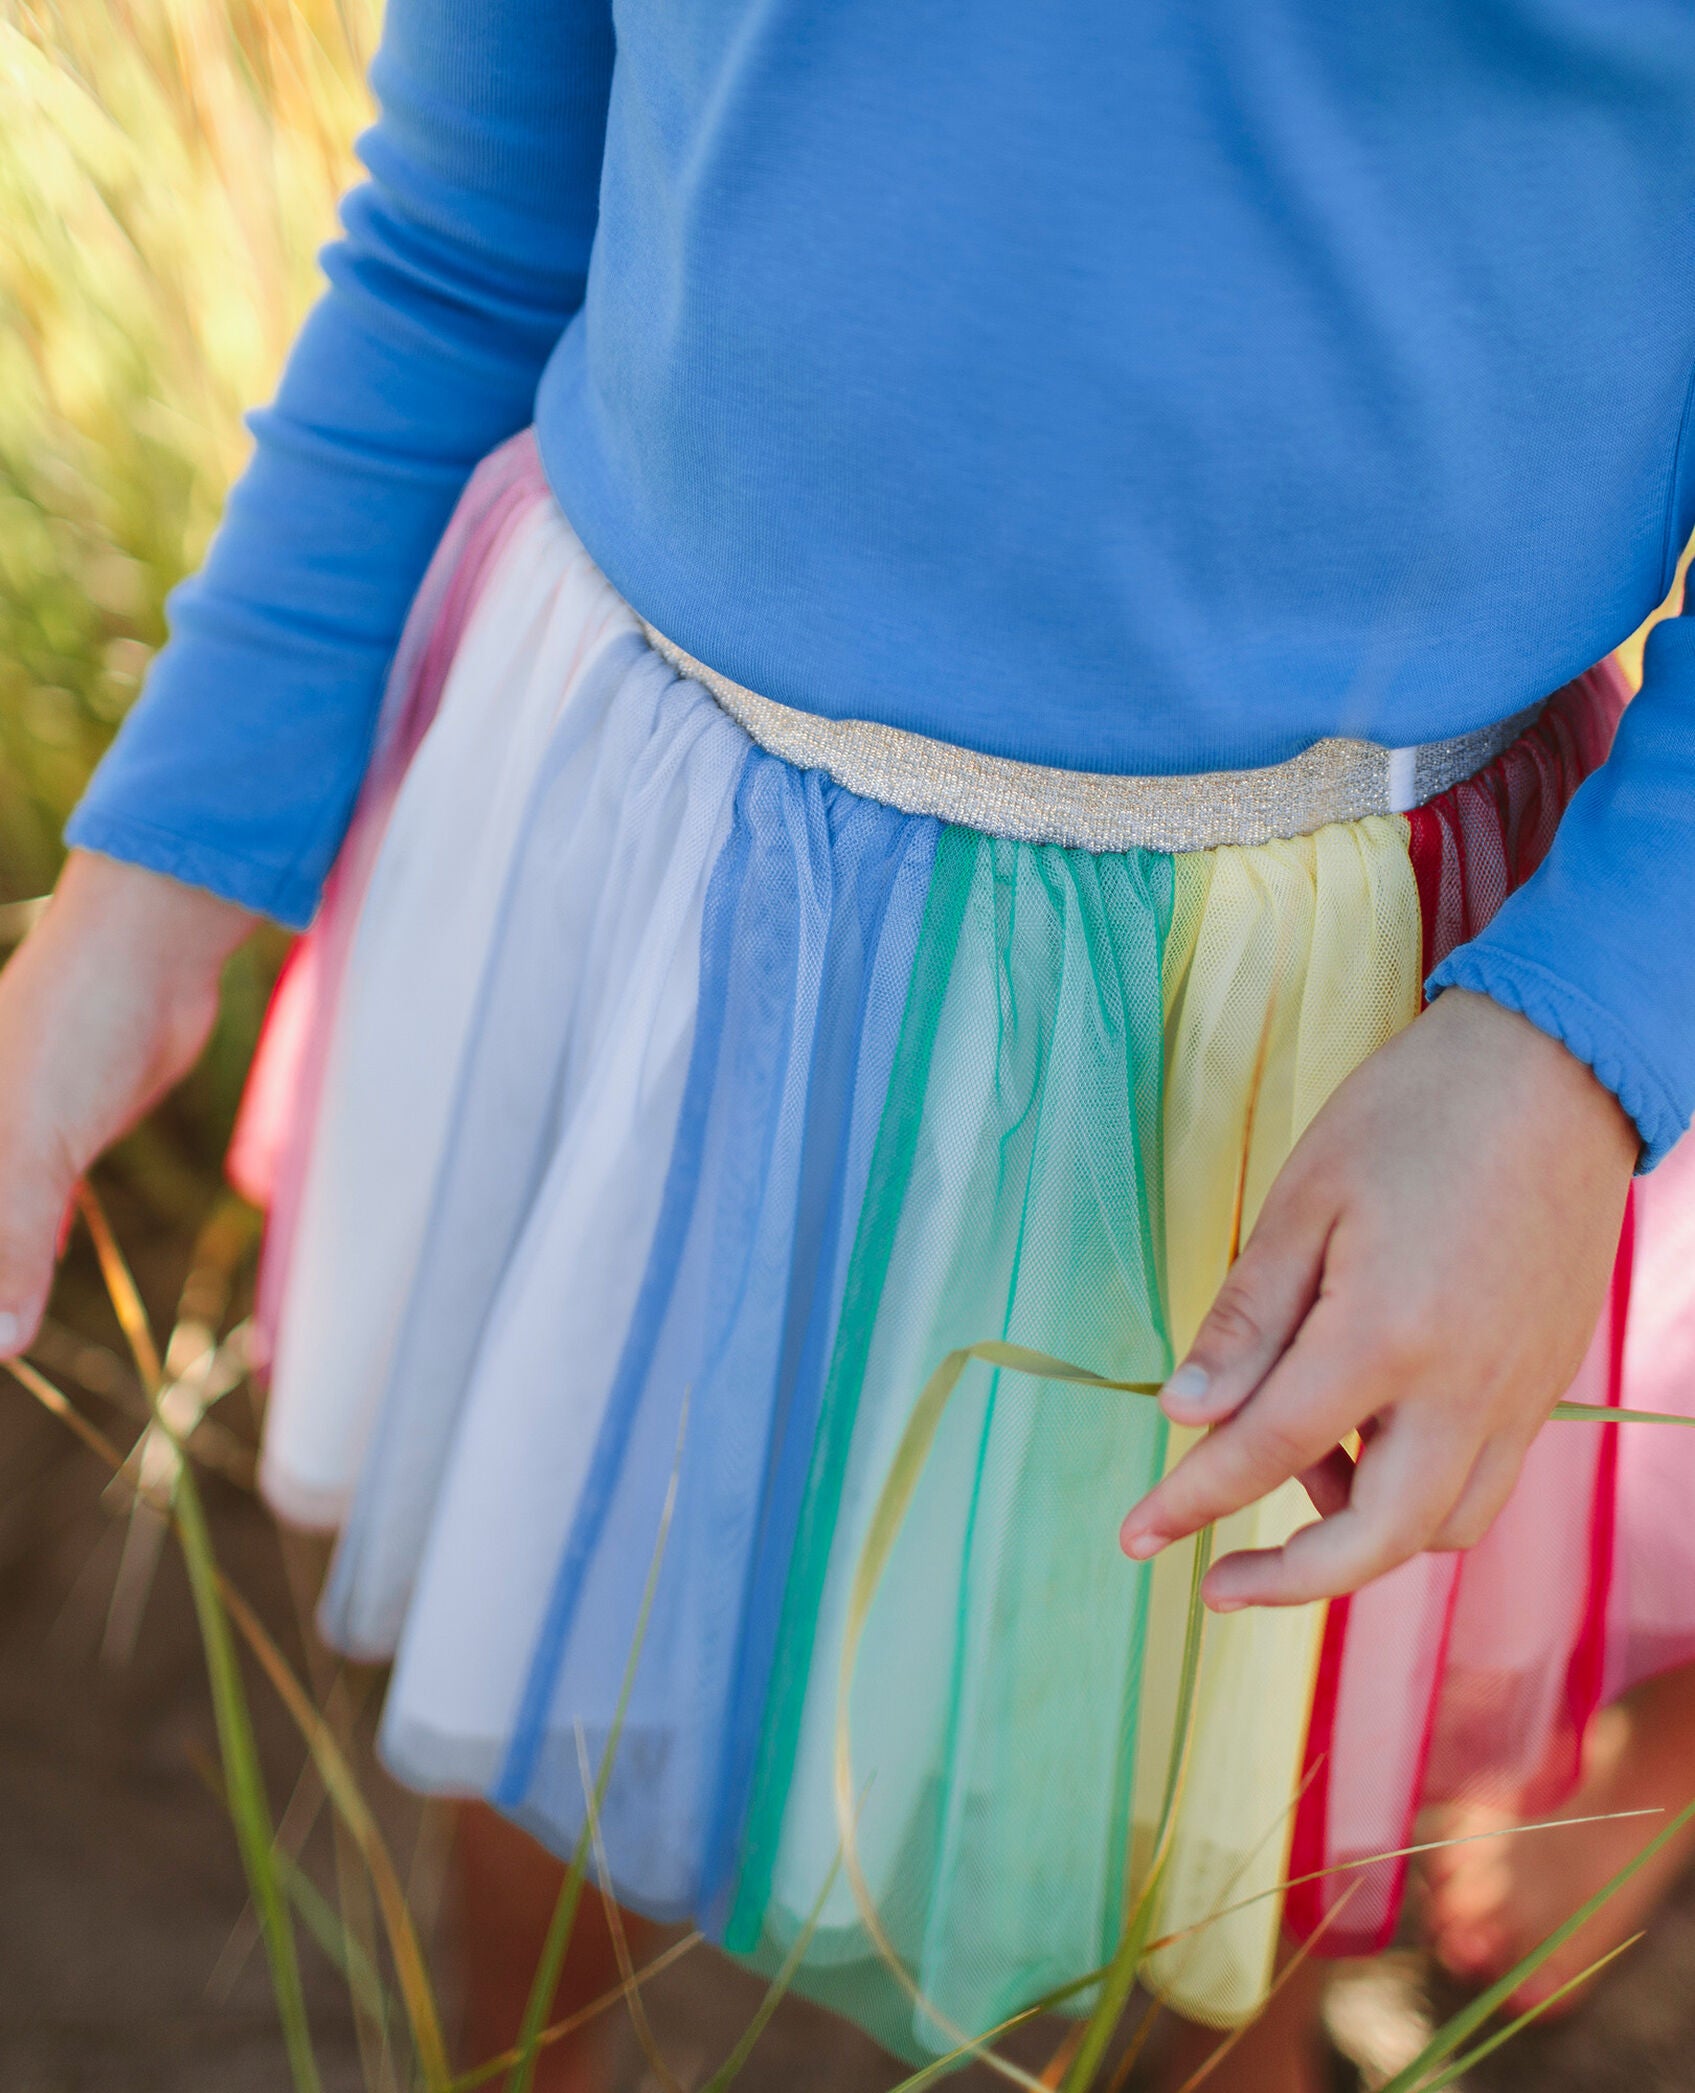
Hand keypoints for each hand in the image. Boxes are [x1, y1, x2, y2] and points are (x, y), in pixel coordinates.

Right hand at [0, 851, 255, 1356]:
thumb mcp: (31, 1150)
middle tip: (9, 1346)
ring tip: (11, 1334)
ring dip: (5, 1277)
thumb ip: (11, 1247)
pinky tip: (37, 1275)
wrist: (149, 955)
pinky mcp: (59, 1138)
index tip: (0, 1343)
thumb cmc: (71, 1030)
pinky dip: (34, 1243)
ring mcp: (10, 1140)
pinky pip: (36, 1208)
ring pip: (2, 1229)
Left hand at [1118, 988, 1637, 1609]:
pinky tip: (1365, 1445)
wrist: (1556, 1070)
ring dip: (1360, 1536)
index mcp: (1386, 1333)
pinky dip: (1418, 1496)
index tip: (1136, 1537)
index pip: (1267, 1449)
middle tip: (1217, 1581)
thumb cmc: (1414, 1116)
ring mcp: (1518, 1392)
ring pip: (1442, 1526)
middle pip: (1375, 1537)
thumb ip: (1248, 1318)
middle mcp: (1464, 1387)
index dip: (1193, 1501)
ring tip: (1293, 1472)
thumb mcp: (1303, 1200)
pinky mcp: (1546, 1382)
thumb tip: (1185, 1412)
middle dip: (1289, 1578)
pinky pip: (1485, 1482)